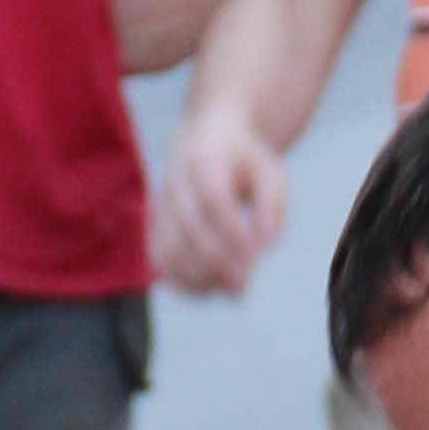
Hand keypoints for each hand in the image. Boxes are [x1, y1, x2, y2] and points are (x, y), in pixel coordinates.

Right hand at [150, 111, 285, 298]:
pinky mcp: (156, 227)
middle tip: (244, 286)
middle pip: (188, 226)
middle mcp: (176, 181)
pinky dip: (183, 283)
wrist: (206, 140)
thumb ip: (272, 206)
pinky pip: (161, 261)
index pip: (212, 197)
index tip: (254, 256)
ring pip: (169, 248)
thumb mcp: (270, 173)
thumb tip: (266, 246)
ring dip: (199, 277)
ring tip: (231, 289)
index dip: (230, 230)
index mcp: (205, 158)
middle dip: (217, 261)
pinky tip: (212, 289)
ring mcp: (161, 205)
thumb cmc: (246, 163)